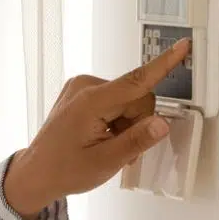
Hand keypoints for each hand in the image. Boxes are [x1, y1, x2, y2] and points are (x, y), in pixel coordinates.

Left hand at [3, 39, 190, 219]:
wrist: (36, 174)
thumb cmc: (63, 170)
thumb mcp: (105, 162)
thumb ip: (136, 141)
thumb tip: (161, 124)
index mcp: (90, 102)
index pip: (136, 81)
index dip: (163, 64)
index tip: (182, 45)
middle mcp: (85, 87)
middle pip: (137, 97)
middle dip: (137, 123)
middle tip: (120, 148)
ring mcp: (81, 87)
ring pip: (129, 101)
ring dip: (126, 125)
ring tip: (107, 145)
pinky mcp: (82, 92)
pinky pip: (115, 101)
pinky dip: (116, 120)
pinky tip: (103, 137)